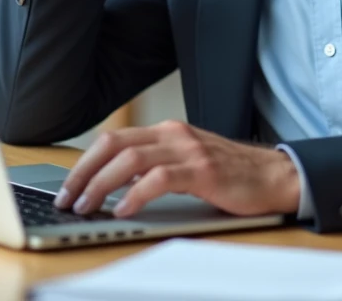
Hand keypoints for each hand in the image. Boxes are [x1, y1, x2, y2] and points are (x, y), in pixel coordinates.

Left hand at [54, 120, 300, 217]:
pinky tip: (123, 210)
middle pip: (114, 144)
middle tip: (67, 198)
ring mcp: (188, 150)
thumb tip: (113, 187)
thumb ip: (154, 168)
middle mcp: (173, 135)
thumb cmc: (230, 175)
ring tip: (87, 206)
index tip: (67, 187)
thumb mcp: (186, 164)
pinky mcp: (203, 170)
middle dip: (84, 172)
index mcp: (166, 132)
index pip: (113, 140)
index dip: (84, 163)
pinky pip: (160, 179)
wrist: (274, 176)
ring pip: (130, 160)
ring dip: (101, 184)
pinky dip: (136, 195)